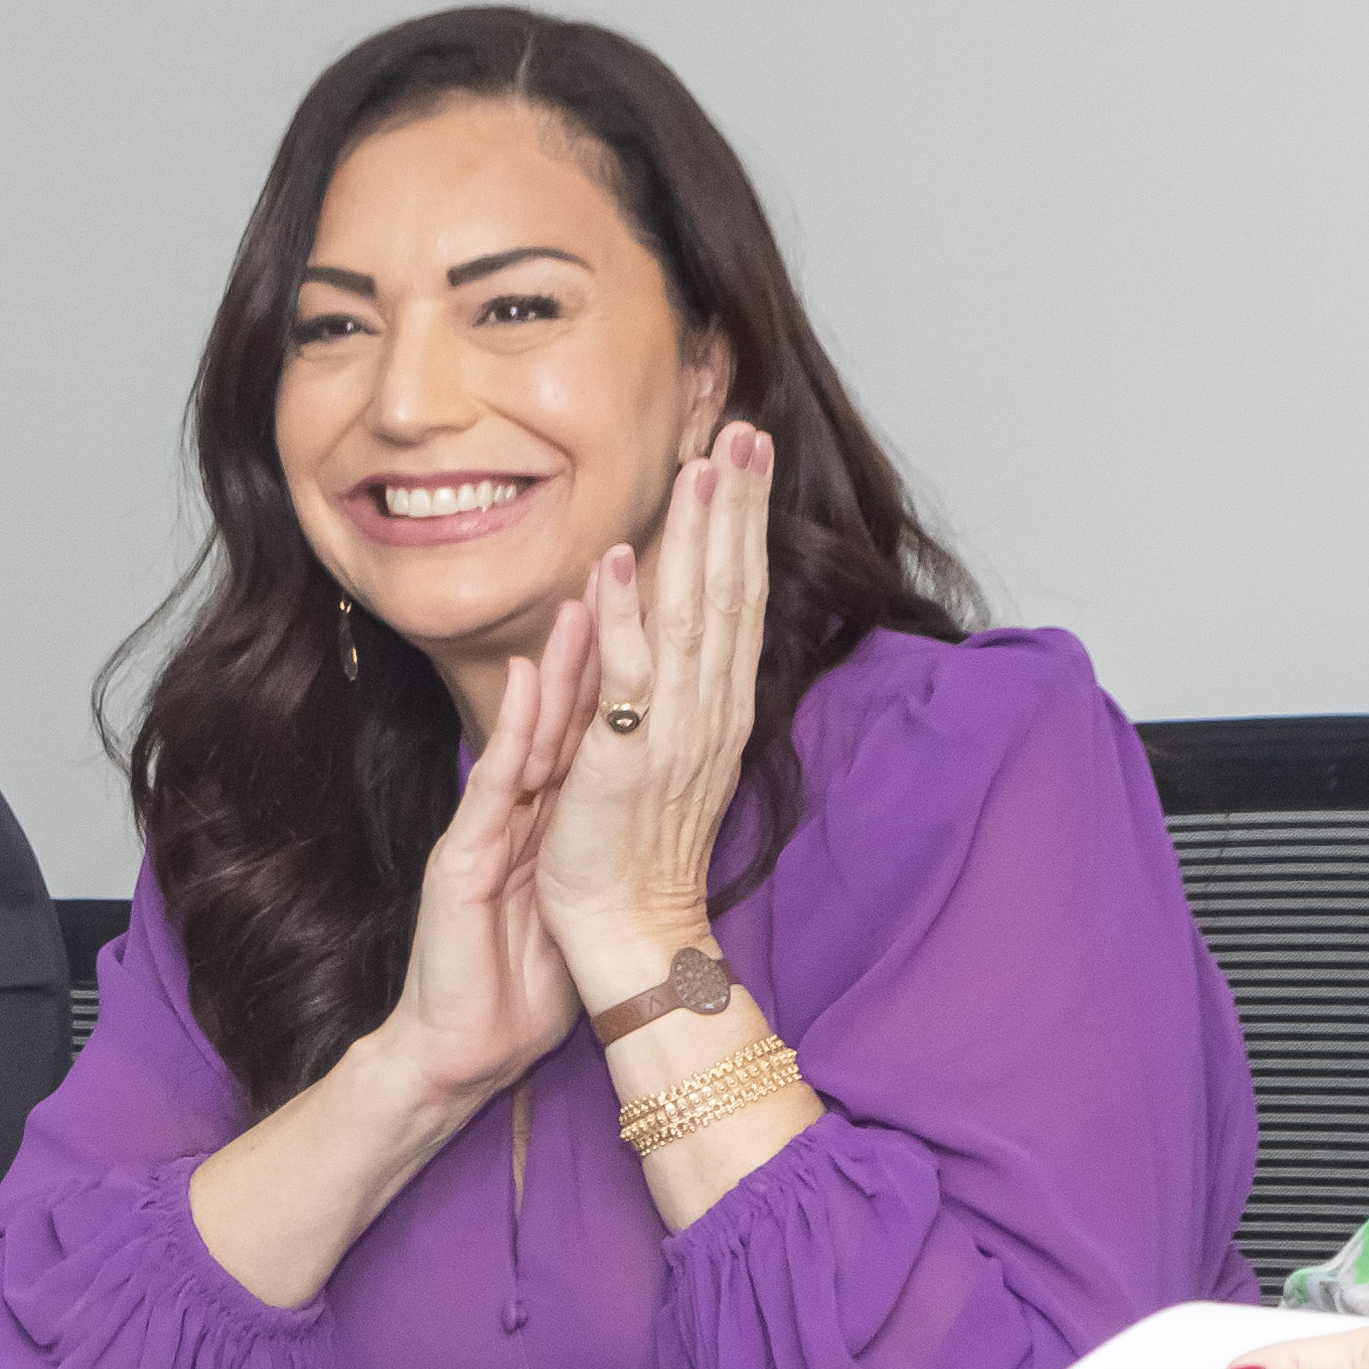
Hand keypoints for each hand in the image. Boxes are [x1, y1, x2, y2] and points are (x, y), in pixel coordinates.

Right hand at [354, 598, 606, 1116]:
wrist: (465, 1052)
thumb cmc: (521, 990)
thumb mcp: (575, 911)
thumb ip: (597, 861)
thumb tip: (645, 833)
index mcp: (551, 826)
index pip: (591, 739)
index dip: (623, 679)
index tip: (660, 624)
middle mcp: (518, 817)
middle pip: (565, 721)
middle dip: (596, 647)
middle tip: (627, 576)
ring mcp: (487, 831)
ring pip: (530, 735)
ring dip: (557, 668)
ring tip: (582, 601)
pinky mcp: (465, 859)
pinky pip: (497, 786)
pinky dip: (515, 731)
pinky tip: (530, 684)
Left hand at [537, 422, 774, 1000]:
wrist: (631, 935)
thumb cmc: (640, 850)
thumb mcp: (672, 754)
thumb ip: (678, 689)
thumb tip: (680, 626)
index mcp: (721, 708)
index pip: (741, 598)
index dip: (746, 525)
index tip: (748, 457)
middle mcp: (710, 713)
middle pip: (731, 591)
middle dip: (737, 508)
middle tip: (744, 432)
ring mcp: (673, 734)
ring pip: (692, 618)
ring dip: (695, 539)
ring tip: (700, 466)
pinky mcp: (624, 760)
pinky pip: (627, 676)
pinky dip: (624, 615)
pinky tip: (620, 559)